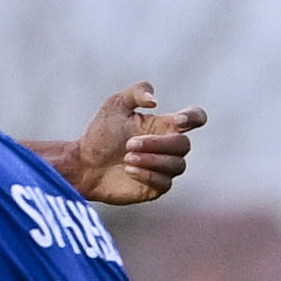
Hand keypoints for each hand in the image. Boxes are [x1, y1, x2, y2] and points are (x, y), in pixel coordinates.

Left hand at [65, 81, 208, 207]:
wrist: (84, 164)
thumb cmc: (101, 133)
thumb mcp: (116, 104)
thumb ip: (136, 92)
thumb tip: (155, 102)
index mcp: (165, 124)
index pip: (195, 118)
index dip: (194, 117)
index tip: (177, 120)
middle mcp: (168, 146)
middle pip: (184, 145)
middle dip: (158, 144)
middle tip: (129, 143)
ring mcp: (164, 168)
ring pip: (177, 165)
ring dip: (152, 160)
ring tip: (126, 158)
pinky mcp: (156, 187)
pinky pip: (165, 182)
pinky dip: (148, 175)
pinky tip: (128, 170)